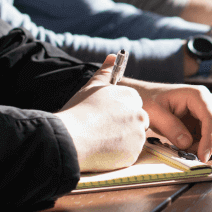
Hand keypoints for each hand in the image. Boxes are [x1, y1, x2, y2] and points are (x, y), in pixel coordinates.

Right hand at [55, 54, 148, 171]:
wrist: (71, 138)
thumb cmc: (79, 110)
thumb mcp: (92, 87)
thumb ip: (105, 72)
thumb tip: (112, 56)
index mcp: (131, 97)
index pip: (133, 104)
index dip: (118, 111)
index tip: (106, 116)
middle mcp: (140, 114)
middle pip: (137, 121)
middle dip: (123, 126)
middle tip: (103, 130)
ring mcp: (138, 135)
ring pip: (133, 138)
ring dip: (121, 140)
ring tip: (100, 140)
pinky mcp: (134, 154)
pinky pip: (128, 154)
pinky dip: (118, 154)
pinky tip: (102, 151)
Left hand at [121, 81, 211, 161]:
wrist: (147, 97)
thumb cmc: (149, 101)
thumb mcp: (154, 113)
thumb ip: (170, 127)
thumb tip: (187, 144)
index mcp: (198, 95)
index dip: (210, 140)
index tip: (202, 157)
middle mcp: (210, 101)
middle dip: (211, 145)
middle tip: (190, 154)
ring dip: (211, 147)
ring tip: (188, 149)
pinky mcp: (209, 120)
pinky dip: (210, 146)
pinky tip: (194, 147)